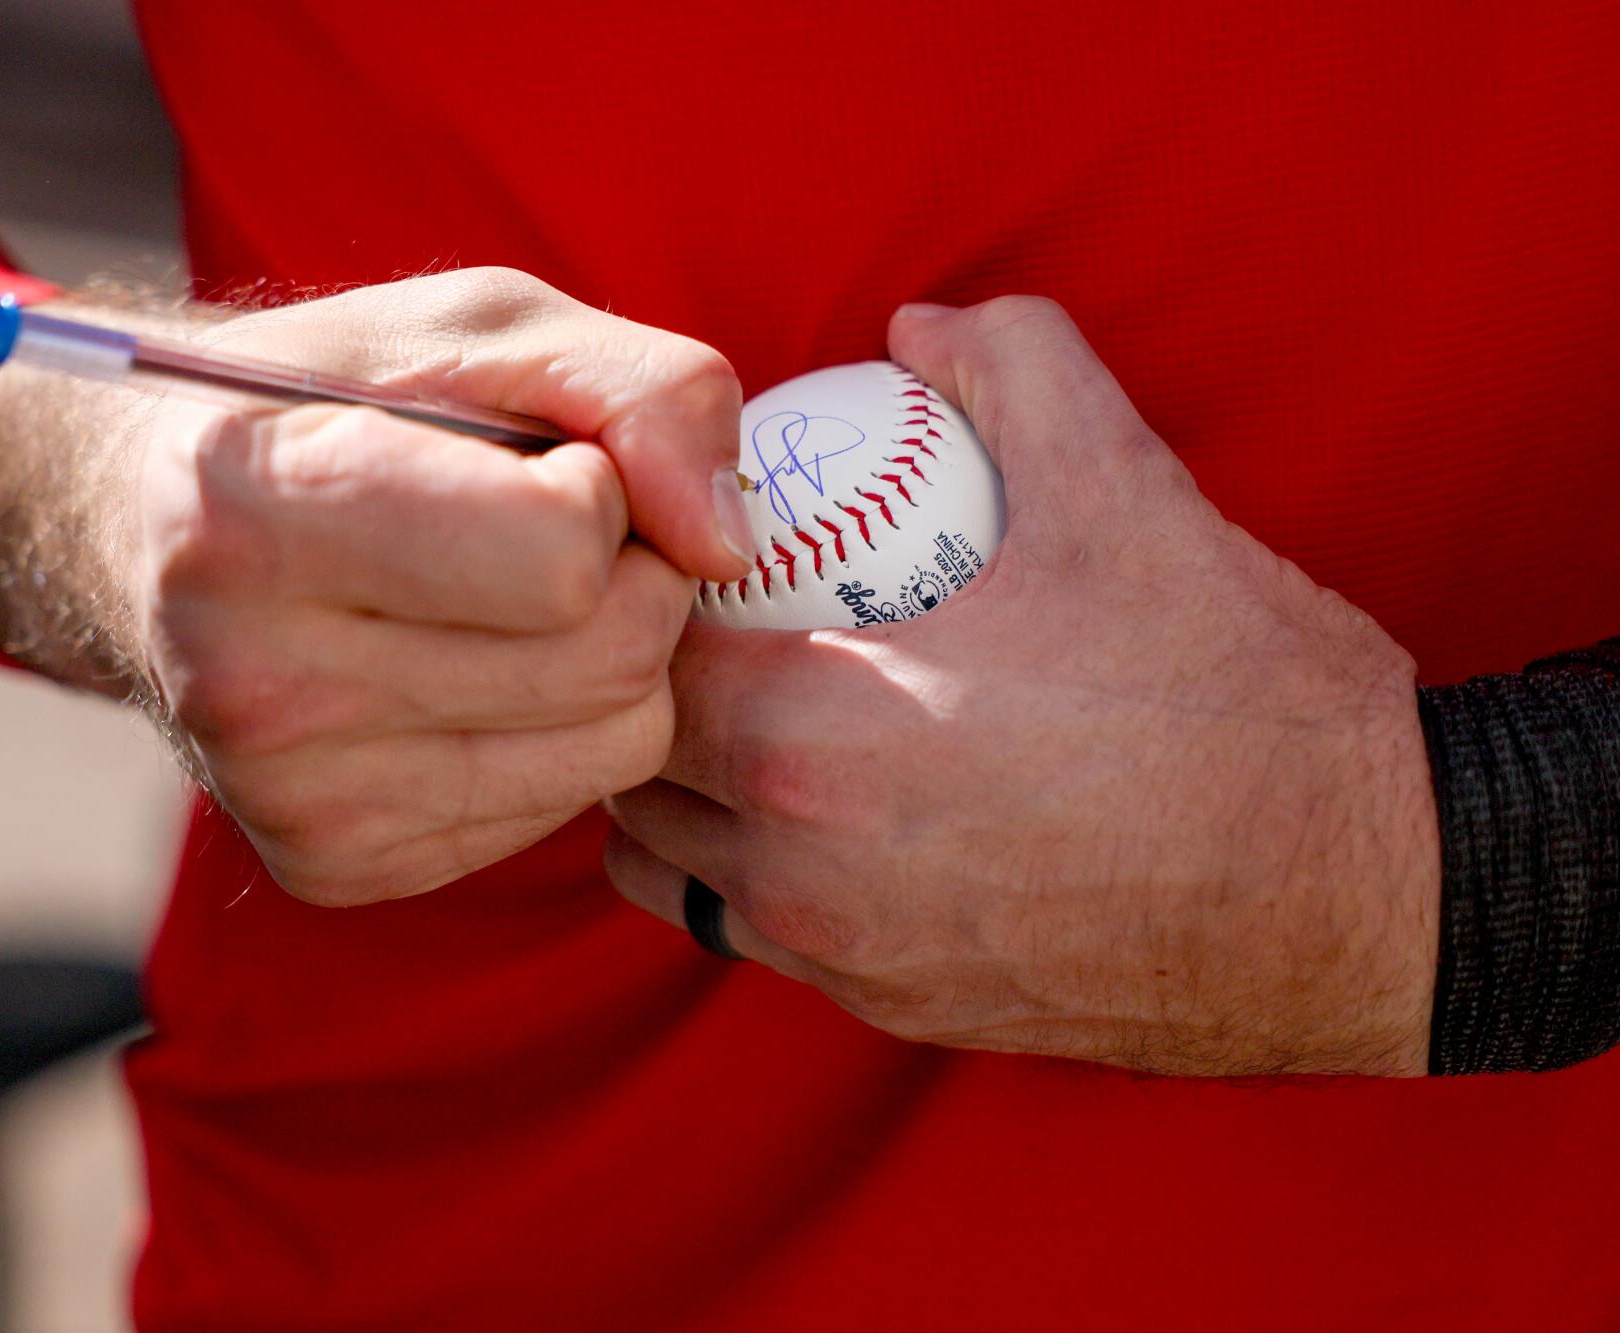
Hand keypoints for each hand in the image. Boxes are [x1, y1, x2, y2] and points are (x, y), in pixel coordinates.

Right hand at [0, 268, 754, 904]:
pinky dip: (552, 732)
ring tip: (502, 598)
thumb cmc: (328, 401)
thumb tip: (730, 544)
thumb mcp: (484, 325)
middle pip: (608, 663)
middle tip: (544, 533)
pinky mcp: (332, 865)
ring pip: (612, 749)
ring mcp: (287, 794)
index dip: (597, 491)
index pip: (563, 558)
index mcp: (255, 507)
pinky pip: (562, 808)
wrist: (138, 529)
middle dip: (630, 579)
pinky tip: (463, 671)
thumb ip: (642, 390)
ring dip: (607, 659)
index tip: (535, 464)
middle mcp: (250, 676)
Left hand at [603, 297, 1439, 1075]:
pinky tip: (827, 811)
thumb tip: (919, 327)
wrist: (1359, 896)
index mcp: (819, 735)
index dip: (648, 593)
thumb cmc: (1238, 698)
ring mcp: (843, 958)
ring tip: (752, 719)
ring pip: (673, 865)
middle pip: (635, 766)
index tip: (702, 556)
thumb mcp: (1128, 489)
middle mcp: (801, 869)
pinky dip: (749, 870)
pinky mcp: (894, 1013)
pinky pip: (755, 934)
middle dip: (646, 686)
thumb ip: (1012, 366)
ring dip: (682, 788)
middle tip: (716, 626)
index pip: (643, 657)